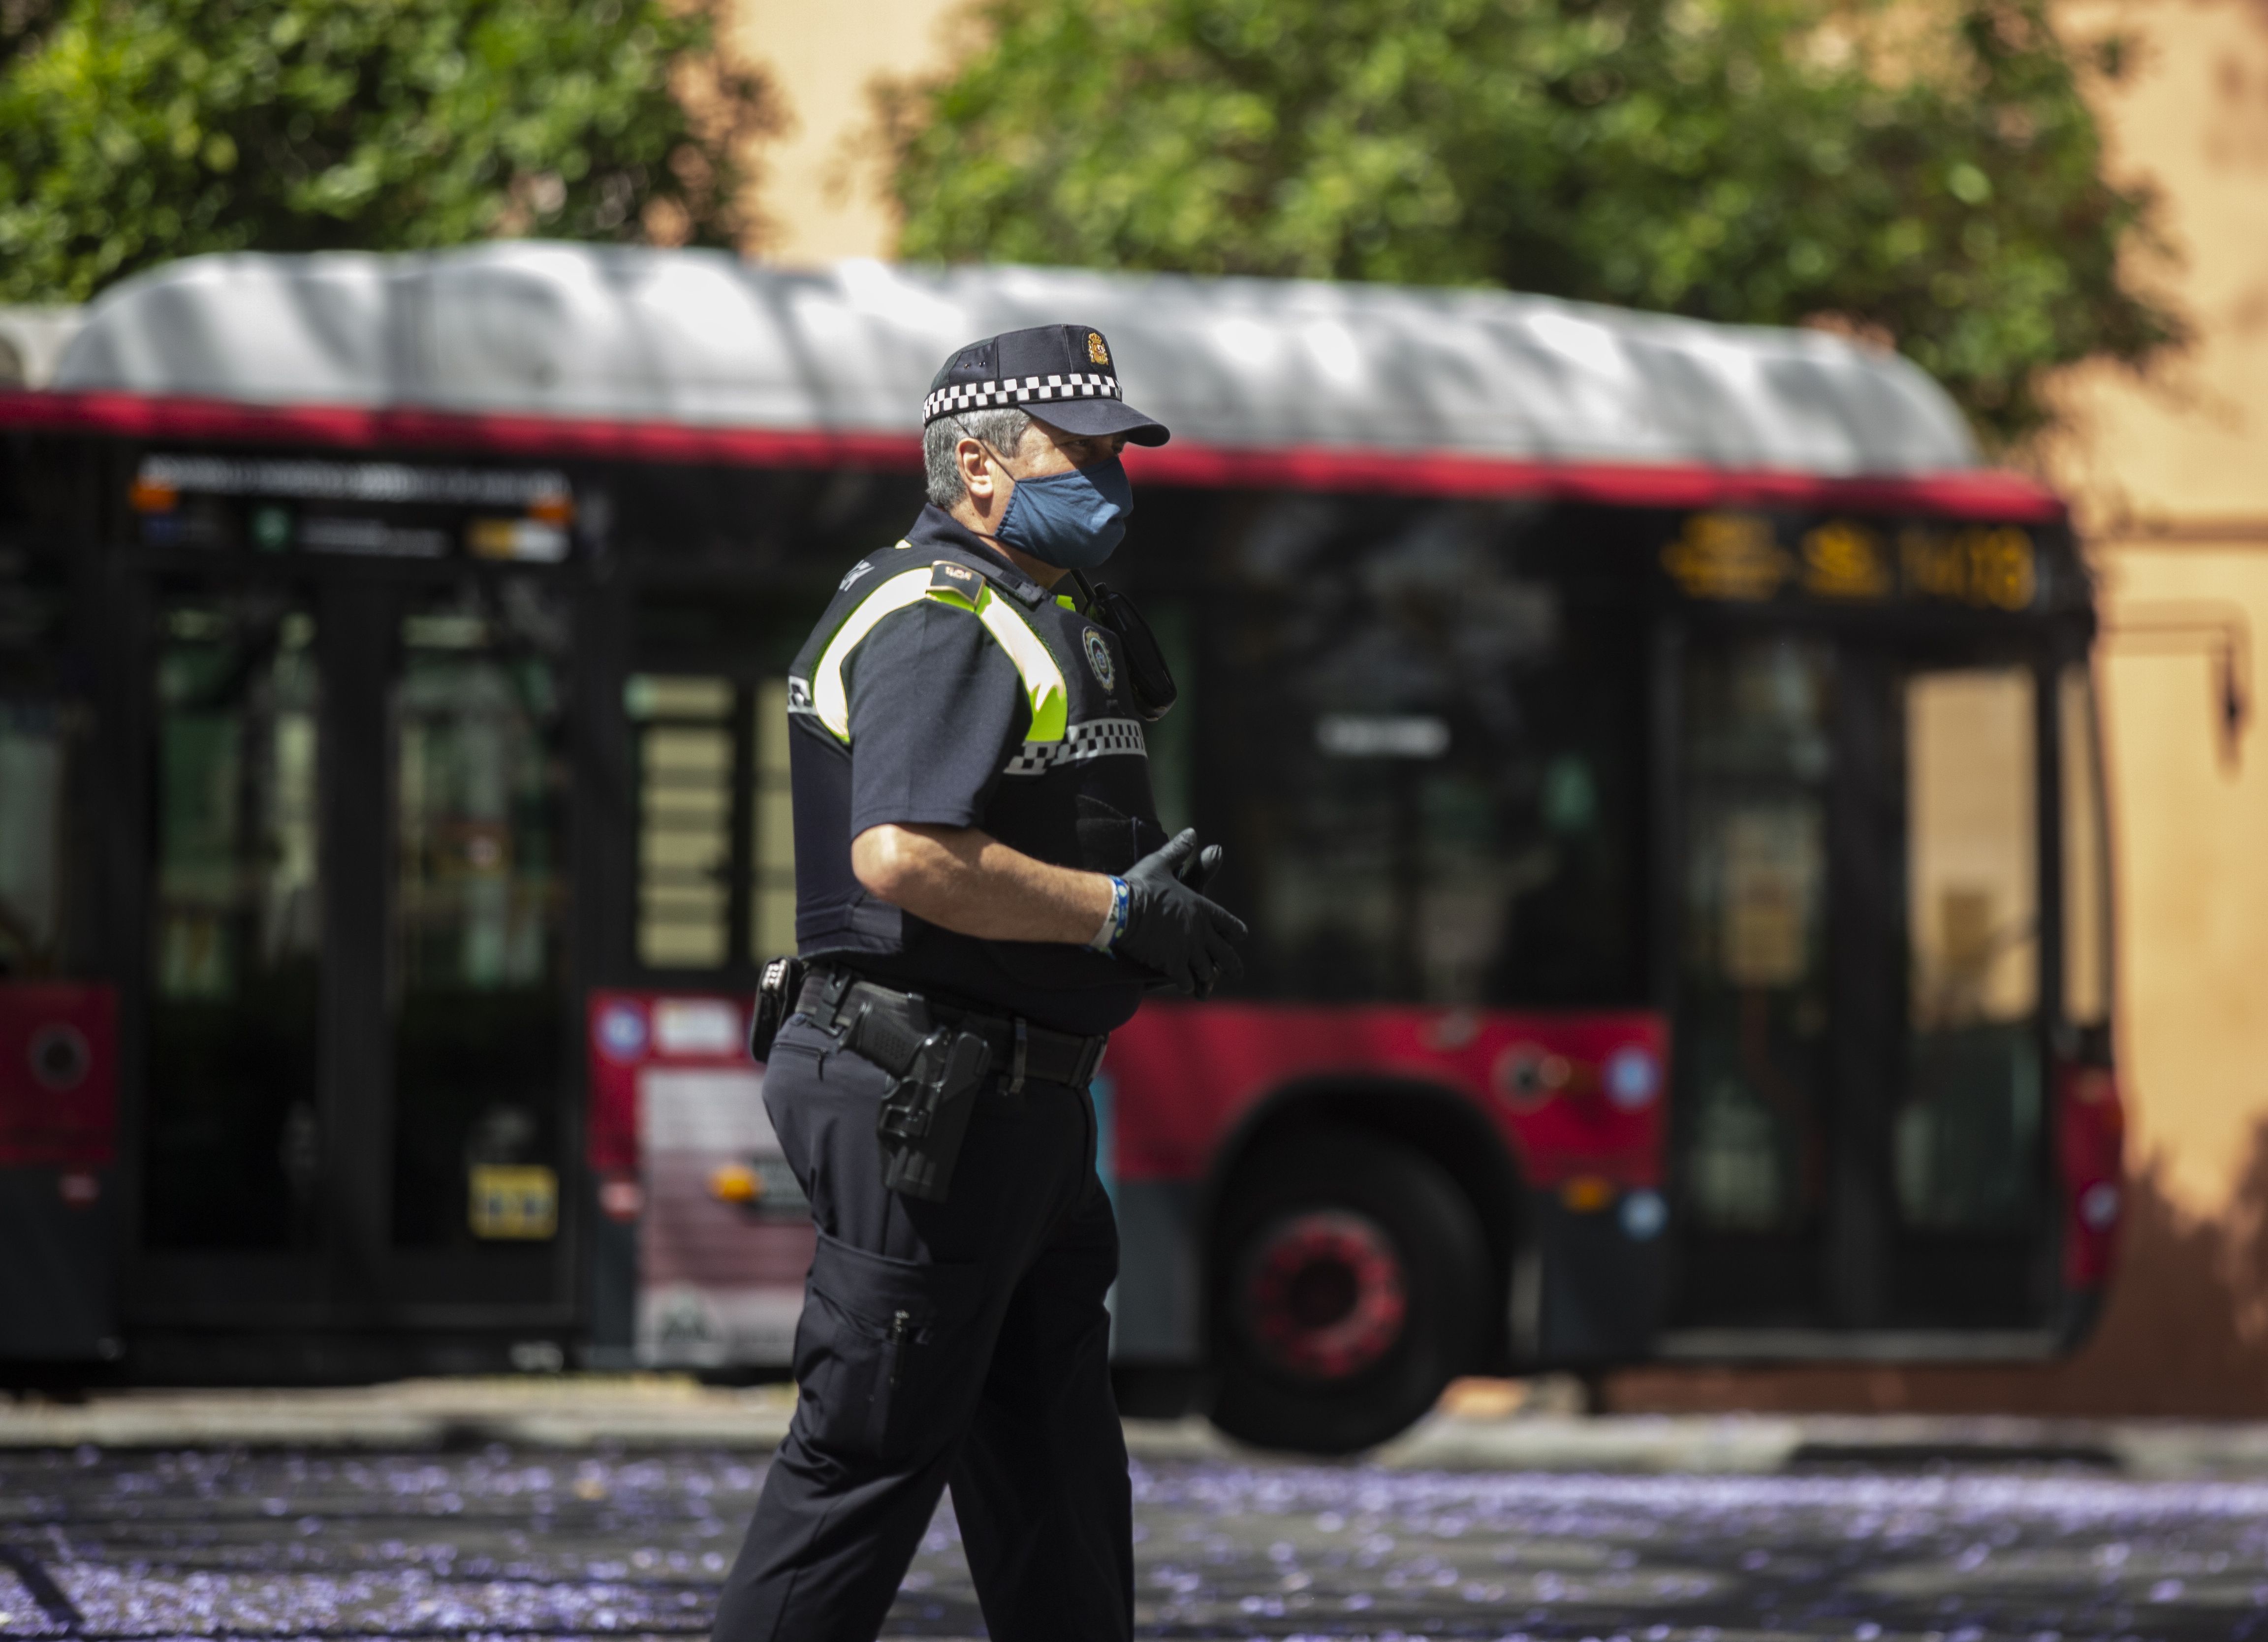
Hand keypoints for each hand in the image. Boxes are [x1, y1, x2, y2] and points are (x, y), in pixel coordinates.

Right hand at [1116, 829, 1247, 997]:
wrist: (1121, 909)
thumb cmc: (1140, 885)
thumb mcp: (1160, 863)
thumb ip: (1178, 851)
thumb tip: (1192, 833)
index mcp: (1201, 908)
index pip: (1228, 923)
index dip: (1235, 931)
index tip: (1240, 937)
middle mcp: (1200, 931)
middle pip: (1224, 953)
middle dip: (1231, 965)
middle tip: (1237, 973)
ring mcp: (1187, 950)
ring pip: (1206, 969)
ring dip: (1206, 975)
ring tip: (1207, 982)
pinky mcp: (1171, 964)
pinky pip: (1186, 980)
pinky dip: (1187, 985)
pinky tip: (1187, 987)